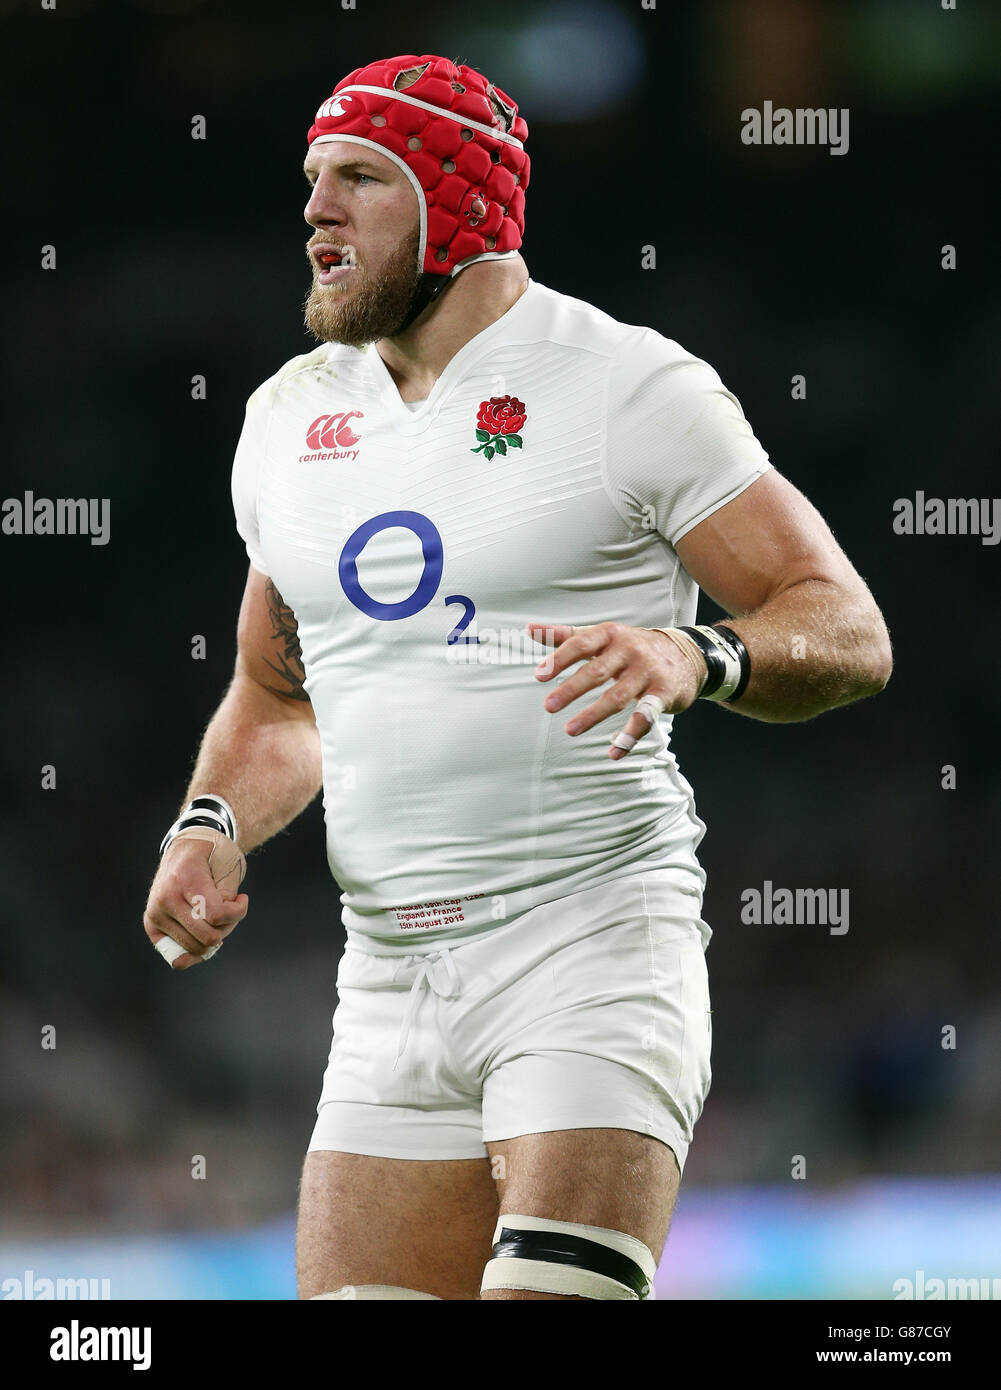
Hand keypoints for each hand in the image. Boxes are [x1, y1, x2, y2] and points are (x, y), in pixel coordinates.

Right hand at [143, 830, 248, 969]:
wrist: (183, 849)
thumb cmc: (211, 856)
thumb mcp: (228, 865)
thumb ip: (227, 897)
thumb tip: (215, 934)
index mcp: (185, 878)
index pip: (216, 915)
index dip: (238, 912)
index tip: (242, 898)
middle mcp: (165, 898)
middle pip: (207, 936)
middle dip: (227, 926)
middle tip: (230, 910)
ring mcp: (155, 914)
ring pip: (196, 948)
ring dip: (214, 937)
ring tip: (216, 917)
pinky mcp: (151, 925)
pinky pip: (178, 956)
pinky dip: (197, 950)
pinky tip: (204, 933)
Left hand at [527, 621, 703, 759]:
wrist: (686, 653)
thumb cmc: (632, 647)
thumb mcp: (602, 636)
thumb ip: (566, 636)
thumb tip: (529, 629)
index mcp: (610, 635)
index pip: (581, 644)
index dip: (559, 659)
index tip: (540, 676)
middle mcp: (630, 650)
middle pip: (597, 671)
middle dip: (571, 689)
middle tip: (548, 706)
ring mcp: (647, 672)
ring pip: (617, 696)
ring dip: (593, 715)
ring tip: (570, 730)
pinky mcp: (663, 694)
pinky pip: (644, 718)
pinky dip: (629, 737)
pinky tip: (614, 752)